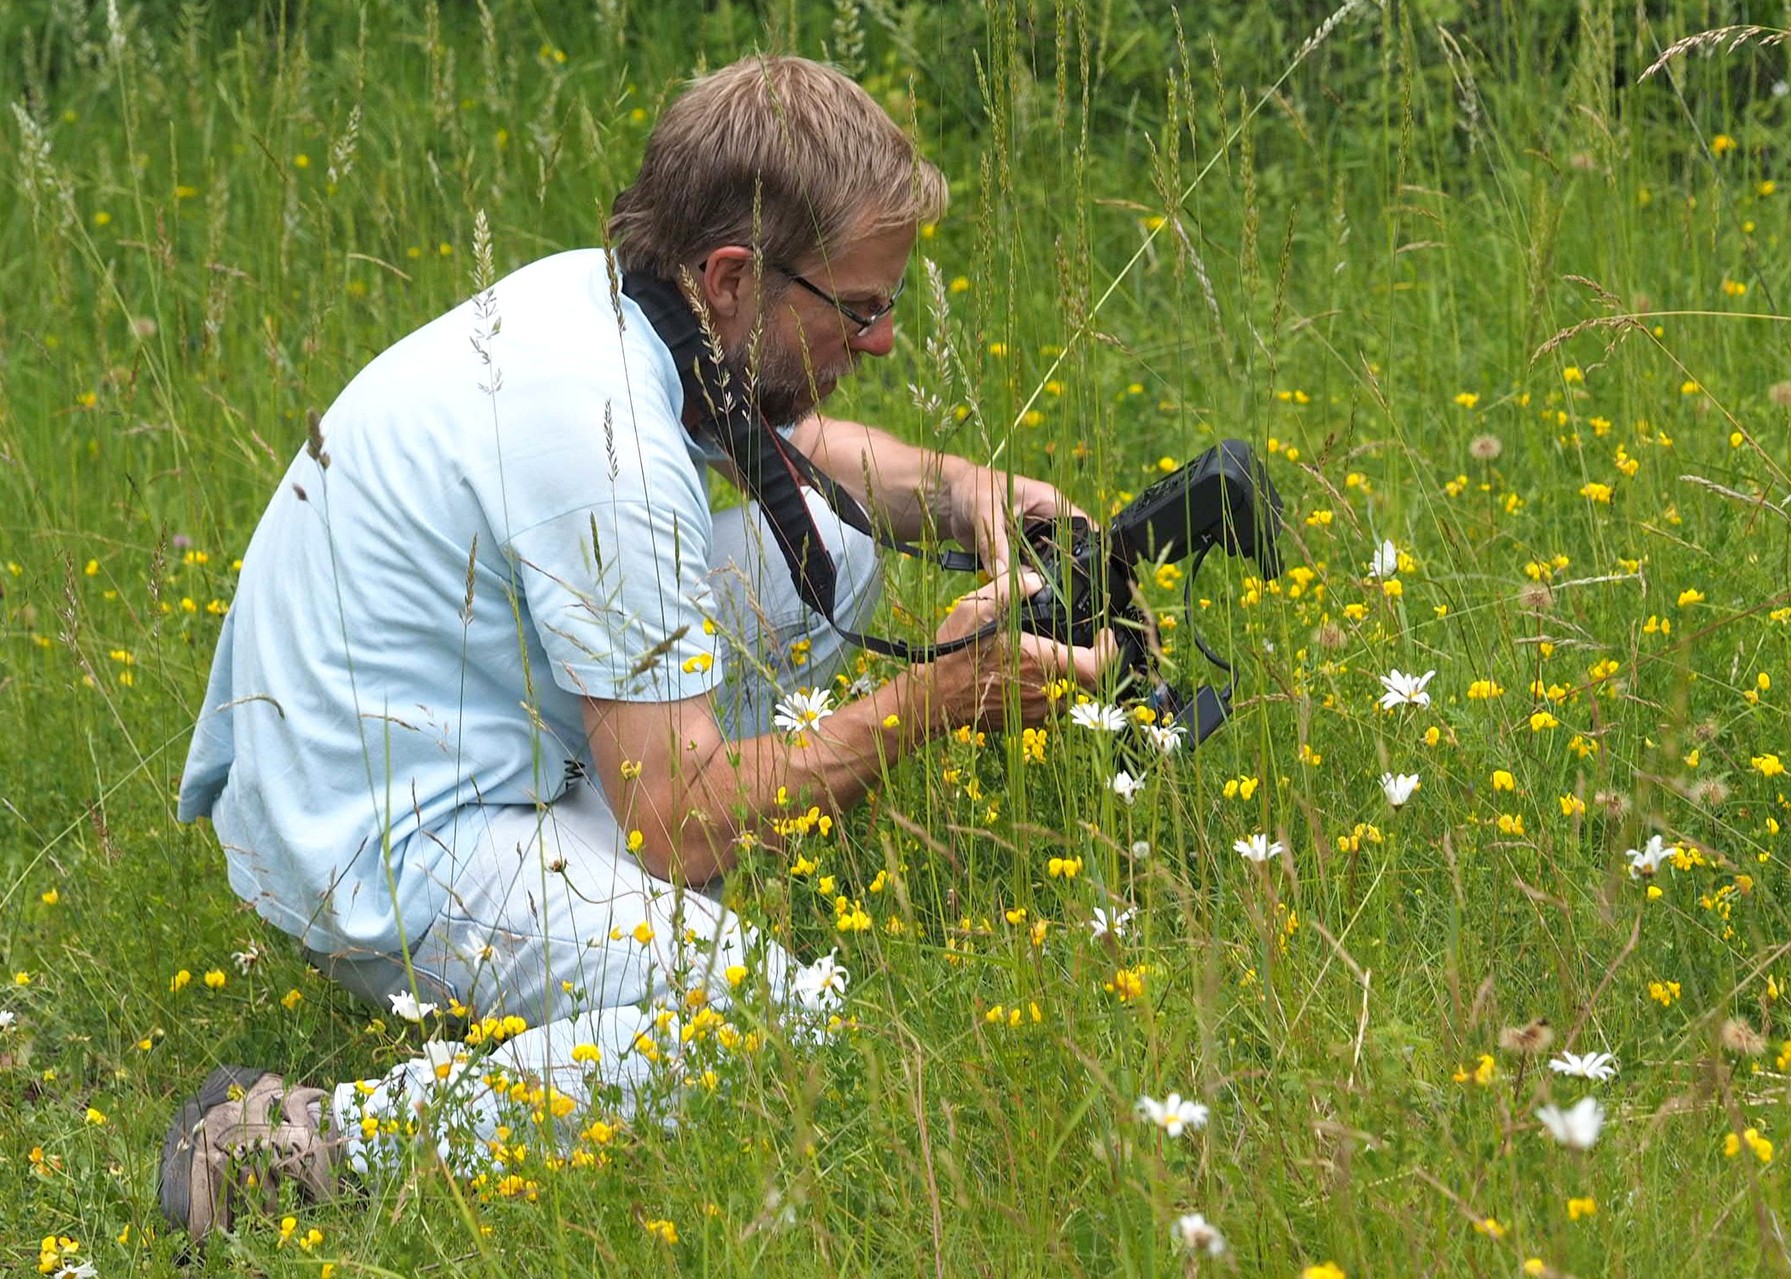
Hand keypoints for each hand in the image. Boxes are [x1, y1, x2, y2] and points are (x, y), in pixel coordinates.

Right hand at [931, 572, 1115, 729]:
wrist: (930, 699)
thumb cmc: (954, 654)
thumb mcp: (978, 607)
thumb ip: (1013, 587)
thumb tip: (1037, 580)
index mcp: (1046, 665)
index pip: (1099, 665)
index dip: (1110, 648)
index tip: (1104, 633)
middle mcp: (1048, 695)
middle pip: (1089, 680)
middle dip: (1090, 658)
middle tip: (1082, 638)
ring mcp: (1037, 713)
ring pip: (1070, 693)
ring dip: (1069, 674)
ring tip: (1054, 653)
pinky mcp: (1024, 723)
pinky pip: (1050, 706)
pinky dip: (1050, 688)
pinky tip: (1032, 672)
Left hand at [946, 462, 1088, 579]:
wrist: (949, 499)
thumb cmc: (972, 489)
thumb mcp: (985, 510)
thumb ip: (994, 541)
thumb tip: (1002, 573)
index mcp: (1048, 503)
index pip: (1079, 524)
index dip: (1088, 545)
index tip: (1087, 570)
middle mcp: (1045, 524)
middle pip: (1064, 551)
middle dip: (1059, 571)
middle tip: (1048, 588)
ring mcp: (1031, 541)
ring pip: (1045, 566)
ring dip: (1037, 580)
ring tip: (1028, 592)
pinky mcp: (1016, 556)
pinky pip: (1024, 573)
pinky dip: (1020, 583)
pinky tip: (1014, 592)